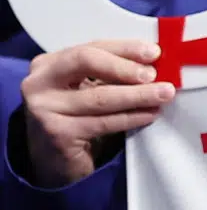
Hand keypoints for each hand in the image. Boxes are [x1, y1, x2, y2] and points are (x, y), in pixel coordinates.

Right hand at [20, 40, 174, 187]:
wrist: (54, 161)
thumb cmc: (75, 121)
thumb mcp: (86, 91)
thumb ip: (108, 76)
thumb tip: (151, 65)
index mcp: (48, 65)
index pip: (90, 48)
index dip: (123, 48)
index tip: (153, 52)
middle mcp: (39, 82)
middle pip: (86, 62)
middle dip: (126, 67)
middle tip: (155, 75)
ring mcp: (45, 108)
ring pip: (100, 96)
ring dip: (137, 95)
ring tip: (163, 94)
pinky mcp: (58, 133)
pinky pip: (103, 123)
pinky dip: (131, 118)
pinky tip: (150, 114)